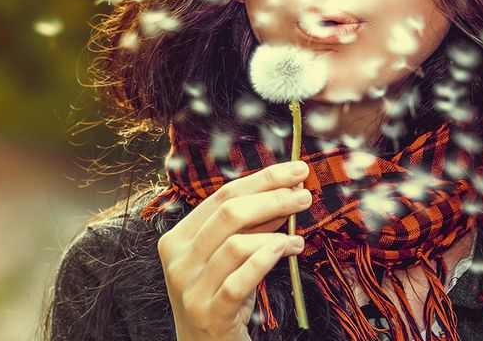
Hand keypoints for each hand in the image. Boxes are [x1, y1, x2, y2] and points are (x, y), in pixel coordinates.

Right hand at [157, 160, 311, 340]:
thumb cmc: (219, 297)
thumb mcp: (228, 258)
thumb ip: (251, 226)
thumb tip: (286, 190)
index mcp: (178, 237)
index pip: (222, 195)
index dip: (262, 178)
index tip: (296, 170)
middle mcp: (178, 259)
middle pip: (229, 213)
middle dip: (272, 197)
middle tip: (304, 195)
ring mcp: (190, 287)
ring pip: (235, 244)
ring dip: (275, 232)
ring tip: (298, 238)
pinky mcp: (209, 313)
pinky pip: (241, 280)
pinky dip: (266, 259)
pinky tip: (288, 250)